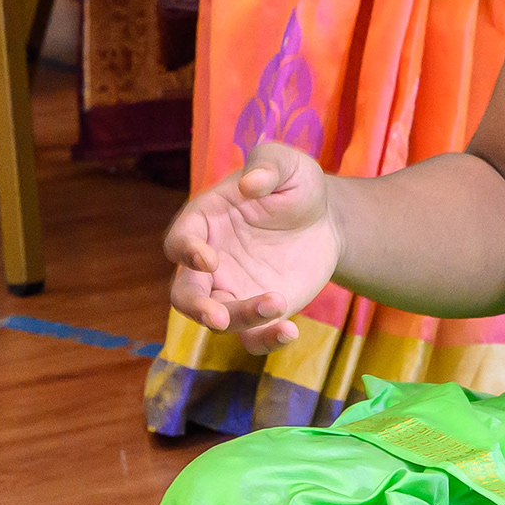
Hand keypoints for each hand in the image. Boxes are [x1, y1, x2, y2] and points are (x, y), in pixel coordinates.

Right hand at [166, 143, 341, 349]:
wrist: (325, 220)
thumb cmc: (296, 185)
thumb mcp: (287, 164)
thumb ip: (267, 165)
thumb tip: (250, 183)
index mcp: (204, 222)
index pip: (180, 241)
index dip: (187, 252)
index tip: (208, 259)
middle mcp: (210, 263)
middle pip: (185, 293)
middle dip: (196, 307)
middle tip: (217, 317)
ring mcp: (232, 291)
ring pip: (219, 318)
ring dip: (242, 318)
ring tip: (278, 304)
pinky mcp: (258, 313)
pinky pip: (252, 337)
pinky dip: (266, 340)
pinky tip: (290, 331)